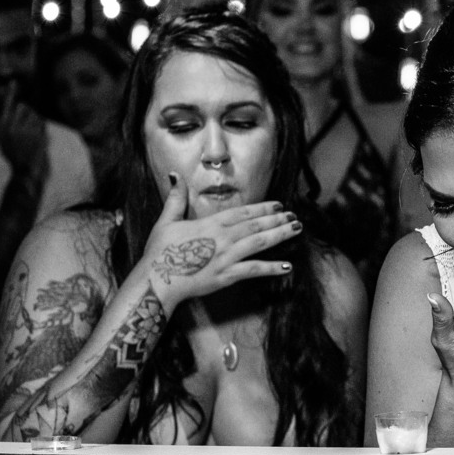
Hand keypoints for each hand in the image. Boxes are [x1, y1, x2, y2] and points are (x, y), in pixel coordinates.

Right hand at [0, 83, 48, 182]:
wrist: (24, 170)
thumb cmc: (12, 155)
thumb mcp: (1, 141)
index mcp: (4, 127)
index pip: (7, 106)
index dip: (10, 93)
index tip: (14, 82)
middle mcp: (15, 127)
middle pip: (24, 107)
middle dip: (27, 111)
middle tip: (28, 119)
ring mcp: (28, 131)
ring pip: (35, 115)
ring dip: (35, 119)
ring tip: (32, 131)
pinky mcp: (39, 136)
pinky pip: (42, 124)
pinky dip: (42, 127)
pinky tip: (39, 135)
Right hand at [141, 172, 301, 308]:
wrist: (157, 280)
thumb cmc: (160, 251)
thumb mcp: (166, 220)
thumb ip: (176, 198)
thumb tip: (174, 175)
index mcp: (211, 224)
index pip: (243, 212)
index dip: (263, 208)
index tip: (279, 205)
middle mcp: (223, 238)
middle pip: (255, 226)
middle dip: (277, 220)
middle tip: (294, 216)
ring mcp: (226, 257)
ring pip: (259, 243)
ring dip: (280, 236)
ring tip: (296, 230)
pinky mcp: (227, 276)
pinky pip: (253, 270)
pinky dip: (271, 268)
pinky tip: (288, 266)